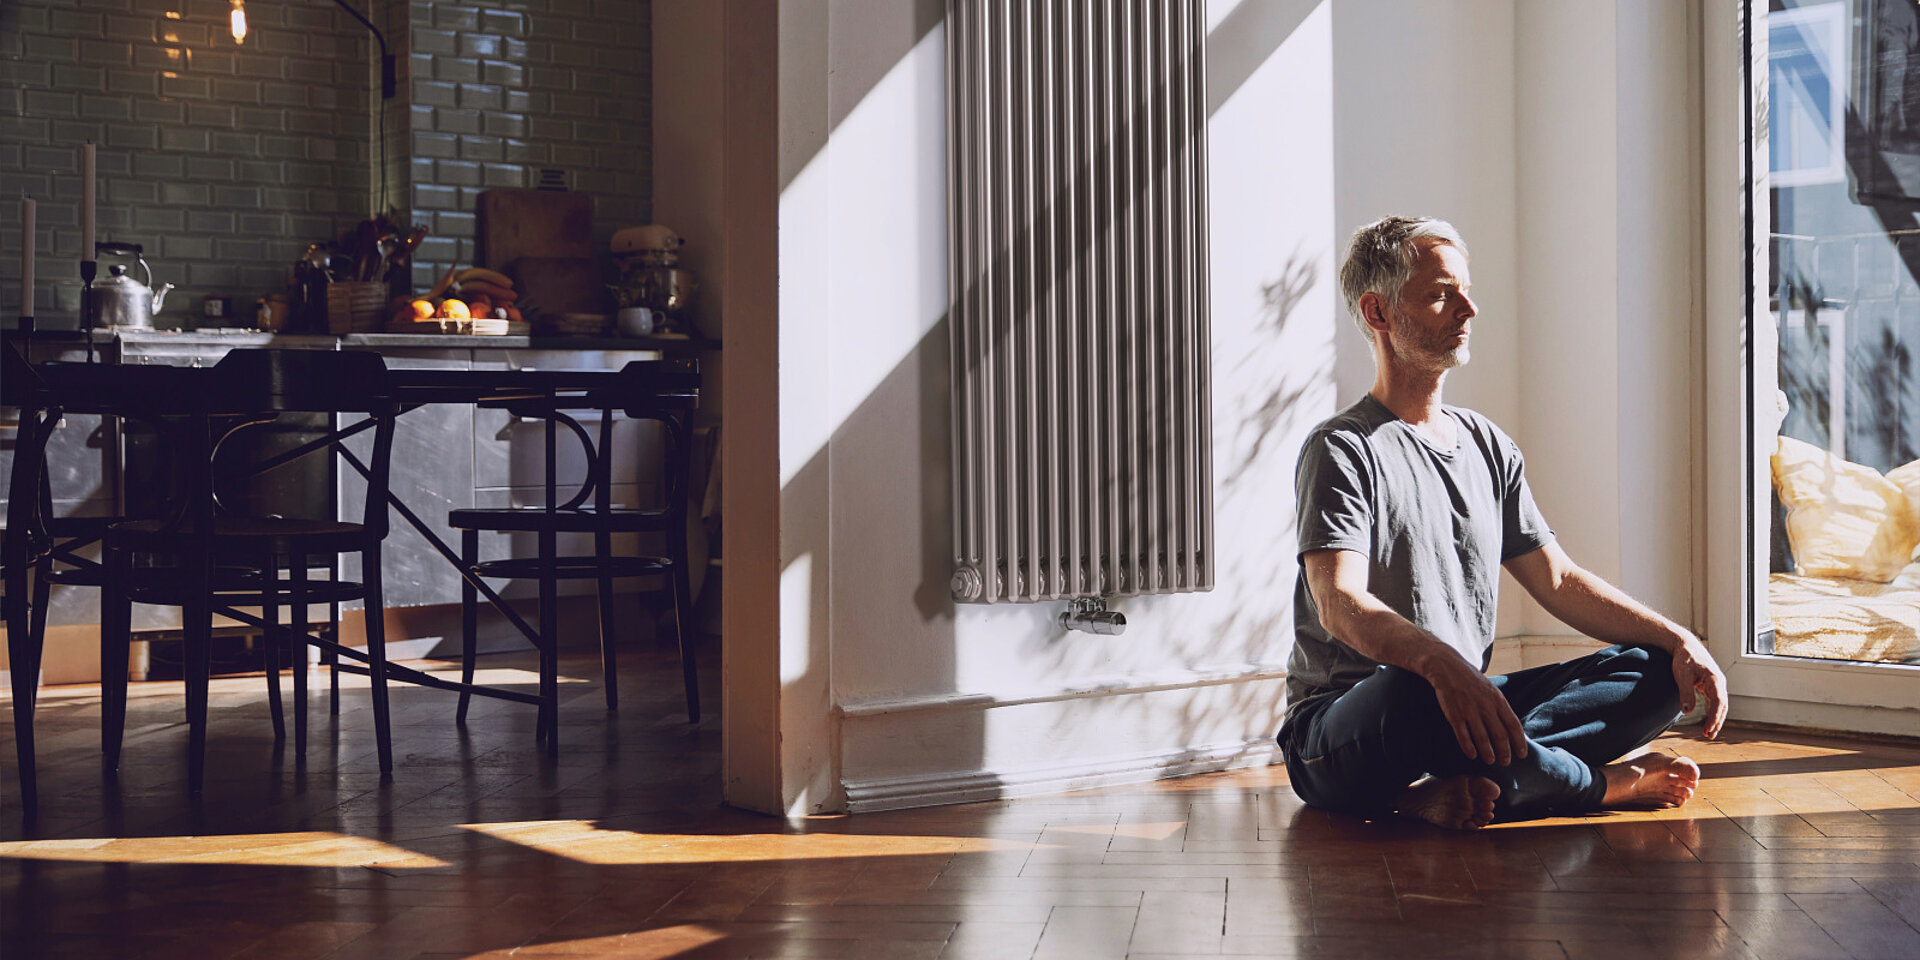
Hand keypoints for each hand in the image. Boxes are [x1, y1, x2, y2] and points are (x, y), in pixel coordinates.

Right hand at [1423, 650, 1527, 765]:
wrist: (1448, 668)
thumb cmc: (1472, 680)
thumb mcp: (1492, 690)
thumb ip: (1500, 707)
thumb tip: (1510, 727)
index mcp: (1498, 700)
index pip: (1513, 725)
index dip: (1519, 742)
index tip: (1521, 754)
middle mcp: (1486, 707)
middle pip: (1499, 735)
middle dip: (1504, 752)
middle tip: (1505, 762)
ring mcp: (1469, 711)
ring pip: (1482, 738)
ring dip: (1487, 753)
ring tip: (1490, 761)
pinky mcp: (1454, 715)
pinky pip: (1463, 736)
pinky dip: (1468, 748)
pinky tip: (1472, 755)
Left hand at [1672, 635, 1728, 739]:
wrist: (1684, 645)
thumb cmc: (1684, 658)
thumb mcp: (1682, 675)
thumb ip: (1686, 693)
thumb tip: (1687, 711)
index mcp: (1715, 679)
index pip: (1719, 702)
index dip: (1714, 717)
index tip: (1708, 729)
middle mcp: (1719, 682)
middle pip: (1722, 706)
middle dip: (1716, 722)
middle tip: (1709, 735)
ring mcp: (1717, 684)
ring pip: (1720, 705)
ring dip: (1716, 719)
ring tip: (1709, 733)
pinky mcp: (1711, 685)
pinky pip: (1715, 702)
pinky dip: (1713, 713)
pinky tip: (1708, 723)